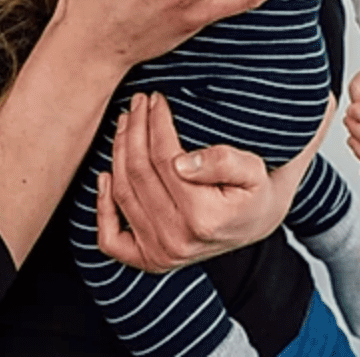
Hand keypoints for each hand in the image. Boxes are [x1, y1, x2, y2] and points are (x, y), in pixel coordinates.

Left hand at [96, 91, 333, 272]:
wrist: (256, 221)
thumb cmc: (255, 189)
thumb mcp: (254, 169)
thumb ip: (224, 162)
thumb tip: (181, 163)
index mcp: (204, 218)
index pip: (164, 157)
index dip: (156, 122)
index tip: (157, 98)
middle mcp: (177, 241)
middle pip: (139, 172)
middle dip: (135, 130)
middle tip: (138, 102)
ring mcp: (160, 254)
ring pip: (123, 193)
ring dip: (118, 152)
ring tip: (127, 123)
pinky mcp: (148, 261)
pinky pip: (110, 238)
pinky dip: (102, 207)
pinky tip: (106, 175)